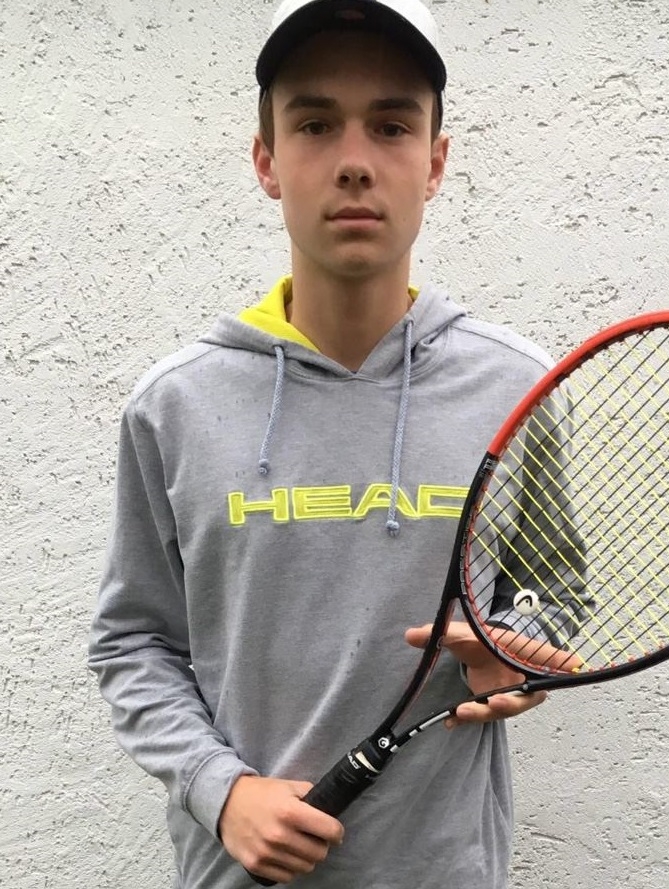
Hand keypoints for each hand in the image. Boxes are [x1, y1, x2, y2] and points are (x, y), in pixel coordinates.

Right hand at [219, 775, 343, 883]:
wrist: (226, 802)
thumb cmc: (262, 793)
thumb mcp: (288, 786)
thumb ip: (311, 795)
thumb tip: (330, 809)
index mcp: (290, 812)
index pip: (330, 830)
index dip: (336, 831)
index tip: (334, 831)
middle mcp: (279, 835)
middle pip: (320, 854)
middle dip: (322, 845)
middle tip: (314, 838)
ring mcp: (267, 853)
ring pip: (305, 868)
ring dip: (306, 857)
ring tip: (298, 845)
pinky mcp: (256, 865)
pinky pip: (287, 876)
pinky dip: (291, 867)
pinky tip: (286, 854)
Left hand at [405, 621, 581, 727]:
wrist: (480, 652)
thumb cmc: (481, 640)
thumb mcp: (462, 635)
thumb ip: (440, 634)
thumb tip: (410, 635)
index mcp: (522, 653)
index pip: (547, 658)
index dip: (559, 662)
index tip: (574, 663)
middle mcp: (523, 677)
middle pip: (525, 696)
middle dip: (510, 703)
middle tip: (494, 701)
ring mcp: (511, 694)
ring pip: (504, 709)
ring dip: (485, 713)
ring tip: (461, 713)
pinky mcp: (495, 705)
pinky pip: (485, 715)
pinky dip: (468, 719)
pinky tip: (449, 722)